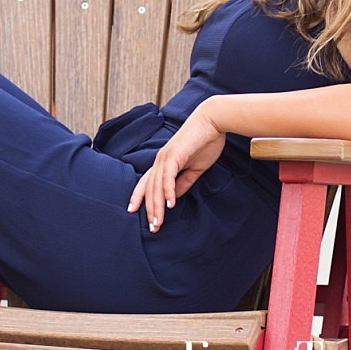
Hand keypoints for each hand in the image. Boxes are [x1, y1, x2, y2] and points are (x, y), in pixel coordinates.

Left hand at [127, 106, 226, 232]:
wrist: (213, 121)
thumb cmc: (205, 142)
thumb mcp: (194, 168)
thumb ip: (183, 182)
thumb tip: (173, 198)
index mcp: (164, 163)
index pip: (148, 184)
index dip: (141, 199)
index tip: (137, 215)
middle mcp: (160, 160)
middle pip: (150, 189)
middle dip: (149, 210)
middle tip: (153, 229)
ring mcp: (166, 157)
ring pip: (156, 186)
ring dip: (156, 206)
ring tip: (158, 223)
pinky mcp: (174, 155)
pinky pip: (168, 177)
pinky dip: (168, 192)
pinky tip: (170, 205)